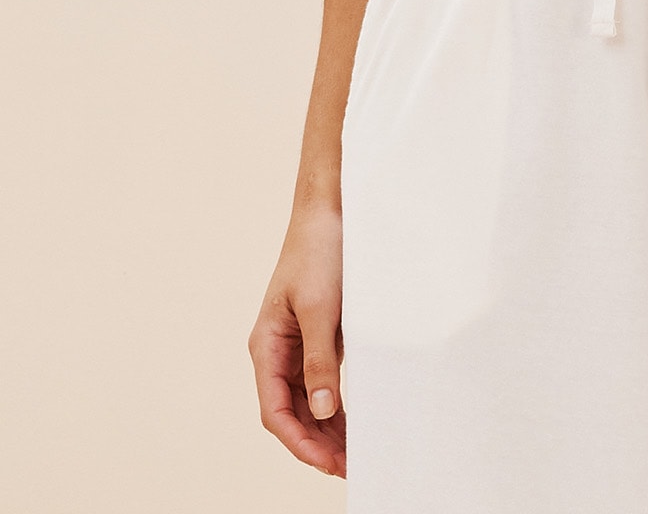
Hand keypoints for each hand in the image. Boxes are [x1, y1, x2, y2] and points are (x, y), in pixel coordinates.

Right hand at [248, 200, 346, 479]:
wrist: (330, 209)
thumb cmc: (318, 250)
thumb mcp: (321, 308)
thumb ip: (319, 361)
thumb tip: (323, 410)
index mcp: (266, 345)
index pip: (275, 410)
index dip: (300, 442)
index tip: (328, 463)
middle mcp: (277, 350)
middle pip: (291, 411)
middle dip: (316, 442)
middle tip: (349, 466)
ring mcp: (298, 344)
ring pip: (307, 400)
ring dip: (326, 428)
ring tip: (353, 452)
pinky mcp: (318, 334)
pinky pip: (321, 380)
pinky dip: (335, 403)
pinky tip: (352, 418)